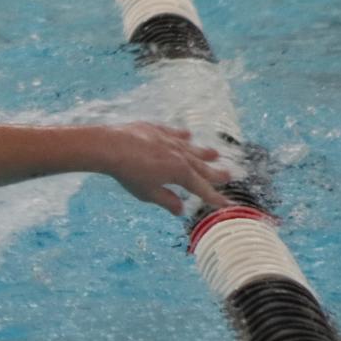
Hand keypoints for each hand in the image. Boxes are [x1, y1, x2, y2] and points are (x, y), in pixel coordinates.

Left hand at [98, 122, 235, 215]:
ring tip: (215, 154)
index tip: (225, 203)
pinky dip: (182, 136)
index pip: (202, 188)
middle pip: (202, 167)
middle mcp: (181, 155)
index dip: (214, 197)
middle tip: (229, 176)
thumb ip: (167, 200)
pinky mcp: (156, 130)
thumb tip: (181, 210)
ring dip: (203, 153)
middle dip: (215, 173)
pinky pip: (174, 134)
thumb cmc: (128, 173)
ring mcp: (169, 140)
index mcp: (181, 173)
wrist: (111, 146)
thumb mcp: (148, 193)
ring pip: (191, 148)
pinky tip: (187, 136)